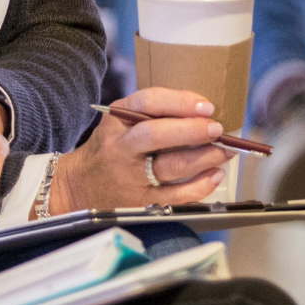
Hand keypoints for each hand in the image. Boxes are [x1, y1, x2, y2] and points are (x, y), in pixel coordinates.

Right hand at [48, 86, 230, 213]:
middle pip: (156, 135)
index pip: (147, 103)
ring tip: (225, 151)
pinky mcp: (141, 202)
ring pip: (171, 167)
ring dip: (204, 158)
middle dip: (192, 130)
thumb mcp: (122, 120)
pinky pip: (176, 197)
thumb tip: (203, 111)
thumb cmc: (112, 146)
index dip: (180, 102)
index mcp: (117, 121)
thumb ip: (156, 111)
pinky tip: (215, 175)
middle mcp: (121, 148)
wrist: (79, 185)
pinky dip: (200, 186)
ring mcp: (130, 177)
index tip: (206, 106)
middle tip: (218, 129)